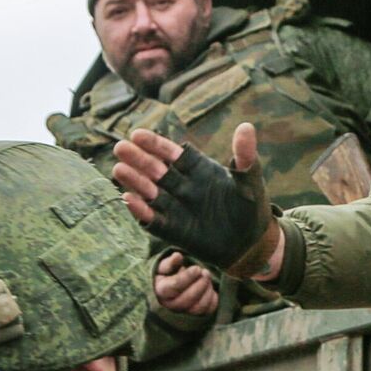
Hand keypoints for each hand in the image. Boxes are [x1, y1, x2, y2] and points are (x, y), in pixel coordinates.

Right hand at [113, 125, 279, 277]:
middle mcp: (181, 186)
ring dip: (135, 181)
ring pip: (150, 192)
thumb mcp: (250, 181)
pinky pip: (153, 220)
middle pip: (156, 170)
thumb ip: (245, 156)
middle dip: (139, 160)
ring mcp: (175, 208)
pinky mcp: (173, 230)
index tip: (138, 134)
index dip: (156, 144)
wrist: (251, 243)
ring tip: (119, 169)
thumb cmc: (250, 208)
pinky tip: (129, 200)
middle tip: (121, 148)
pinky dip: (141, 211)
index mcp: (196, 169)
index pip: (172, 153)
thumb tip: (246, 127)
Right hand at [153, 250, 217, 315]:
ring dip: (207, 291)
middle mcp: (170, 305)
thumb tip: (177, 256)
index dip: (187, 277)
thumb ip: (169, 262)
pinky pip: (207, 311)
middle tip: (205, 272)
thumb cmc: (166, 275)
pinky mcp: (194, 315)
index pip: (174, 287)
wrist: (169, 287)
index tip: (197, 268)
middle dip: (200, 284)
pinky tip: (210, 288)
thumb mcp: (163, 266)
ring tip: (207, 278)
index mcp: (160, 291)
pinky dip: (213, 299)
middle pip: (186, 299)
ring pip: (197, 308)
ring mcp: (182, 312)